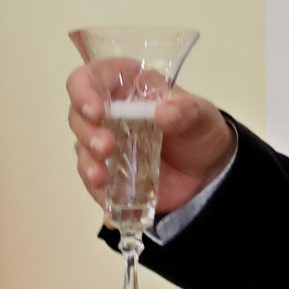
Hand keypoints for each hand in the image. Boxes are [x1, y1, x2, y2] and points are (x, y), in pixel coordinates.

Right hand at [67, 66, 235, 216]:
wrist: (209, 172)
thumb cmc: (200, 131)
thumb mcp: (201, 115)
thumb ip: (185, 111)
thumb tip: (162, 112)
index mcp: (128, 86)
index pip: (94, 77)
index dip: (85, 90)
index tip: (95, 110)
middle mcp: (110, 113)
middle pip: (78, 115)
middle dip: (86, 131)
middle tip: (106, 147)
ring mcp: (107, 146)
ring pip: (82, 150)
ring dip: (88, 163)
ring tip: (101, 178)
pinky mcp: (110, 176)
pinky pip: (96, 185)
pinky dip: (100, 197)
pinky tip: (110, 211)